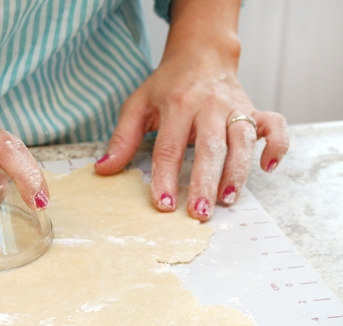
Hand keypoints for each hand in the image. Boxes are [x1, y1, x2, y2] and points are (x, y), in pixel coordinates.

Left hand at [94, 0, 288, 221]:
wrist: (201, 55)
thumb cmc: (167, 86)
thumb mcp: (137, 105)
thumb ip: (122, 139)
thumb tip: (103, 170)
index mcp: (178, 105)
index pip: (170, 147)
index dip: (165, 177)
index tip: (162, 204)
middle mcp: (210, 106)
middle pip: (209, 148)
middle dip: (205, 182)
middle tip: (199, 213)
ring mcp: (236, 108)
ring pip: (242, 142)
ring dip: (238, 172)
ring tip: (228, 200)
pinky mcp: (255, 110)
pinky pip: (275, 126)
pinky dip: (278, 145)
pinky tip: (269, 167)